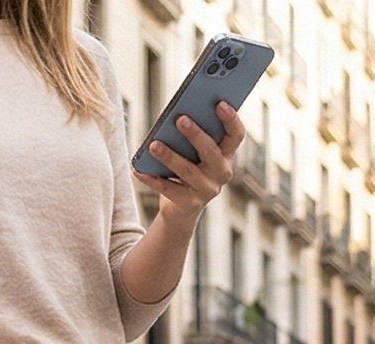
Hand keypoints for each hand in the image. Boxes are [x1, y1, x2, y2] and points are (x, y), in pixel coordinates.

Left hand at [135, 102, 243, 221]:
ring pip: (188, 170)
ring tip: (153, 145)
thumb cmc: (187, 169)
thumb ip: (192, 135)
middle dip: (195, 134)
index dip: (231, 119)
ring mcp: (207, 190)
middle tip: (180, 119)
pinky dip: (152, 180)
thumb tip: (177, 115)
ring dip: (170, 156)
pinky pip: (168, 189)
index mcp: (226, 155)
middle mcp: (222, 172)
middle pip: (210, 151)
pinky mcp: (190, 203)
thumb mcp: (193, 152)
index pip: (236, 135)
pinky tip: (138, 170)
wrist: (180, 209)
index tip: (220, 103)